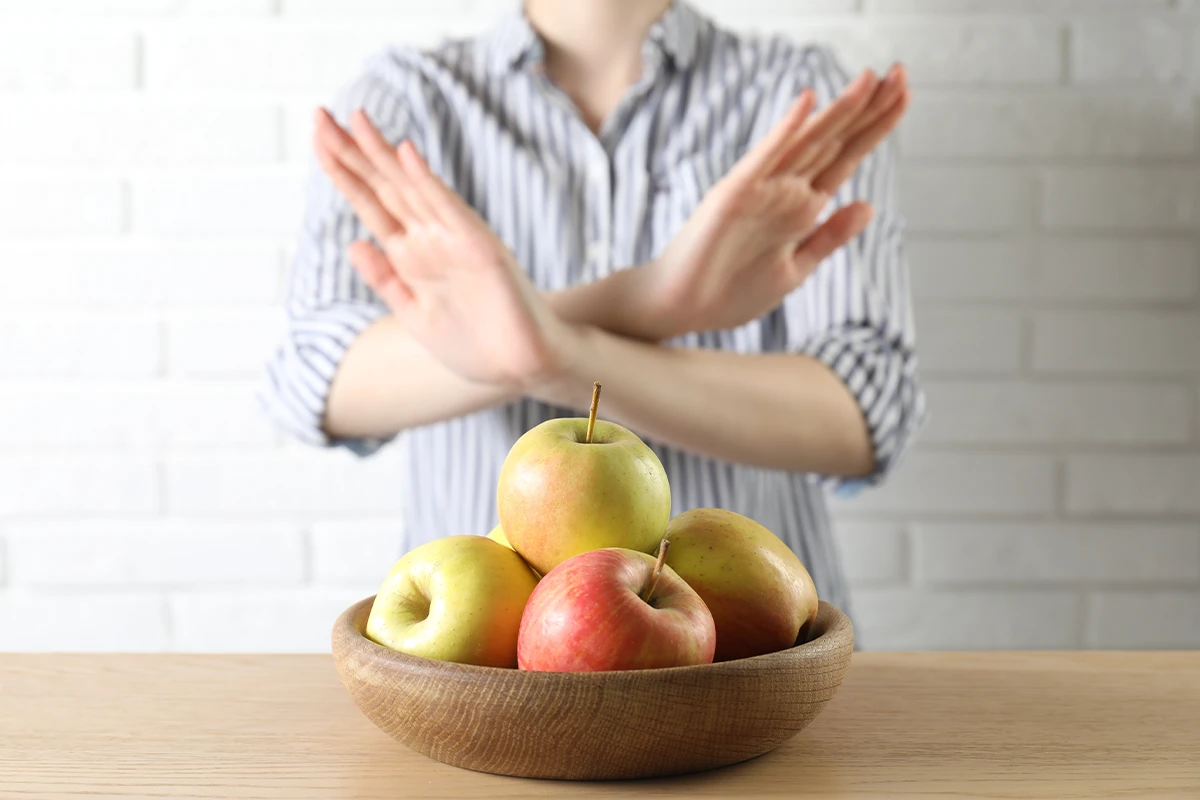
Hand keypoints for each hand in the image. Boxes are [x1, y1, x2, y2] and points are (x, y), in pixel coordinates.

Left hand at [312, 108, 570, 388]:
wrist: (523, 368)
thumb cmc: (474, 344)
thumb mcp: (414, 314)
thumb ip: (385, 280)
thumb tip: (354, 243)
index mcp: (412, 256)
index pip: (371, 205)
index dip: (343, 175)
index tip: (317, 142)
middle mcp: (430, 240)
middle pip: (384, 187)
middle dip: (351, 153)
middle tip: (319, 116)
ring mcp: (454, 240)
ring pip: (410, 189)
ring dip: (382, 155)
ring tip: (355, 119)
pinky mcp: (479, 248)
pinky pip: (449, 210)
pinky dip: (428, 182)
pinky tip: (407, 154)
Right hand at [640, 64, 909, 340]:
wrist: (680, 308)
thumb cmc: (729, 292)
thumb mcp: (794, 270)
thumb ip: (828, 237)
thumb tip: (868, 206)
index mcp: (800, 208)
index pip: (846, 159)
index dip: (876, 128)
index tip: (904, 96)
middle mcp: (783, 191)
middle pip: (834, 142)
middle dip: (869, 110)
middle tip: (902, 72)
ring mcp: (759, 190)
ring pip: (807, 143)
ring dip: (838, 111)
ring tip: (870, 79)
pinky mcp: (734, 195)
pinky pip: (764, 158)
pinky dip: (785, 130)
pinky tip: (808, 102)